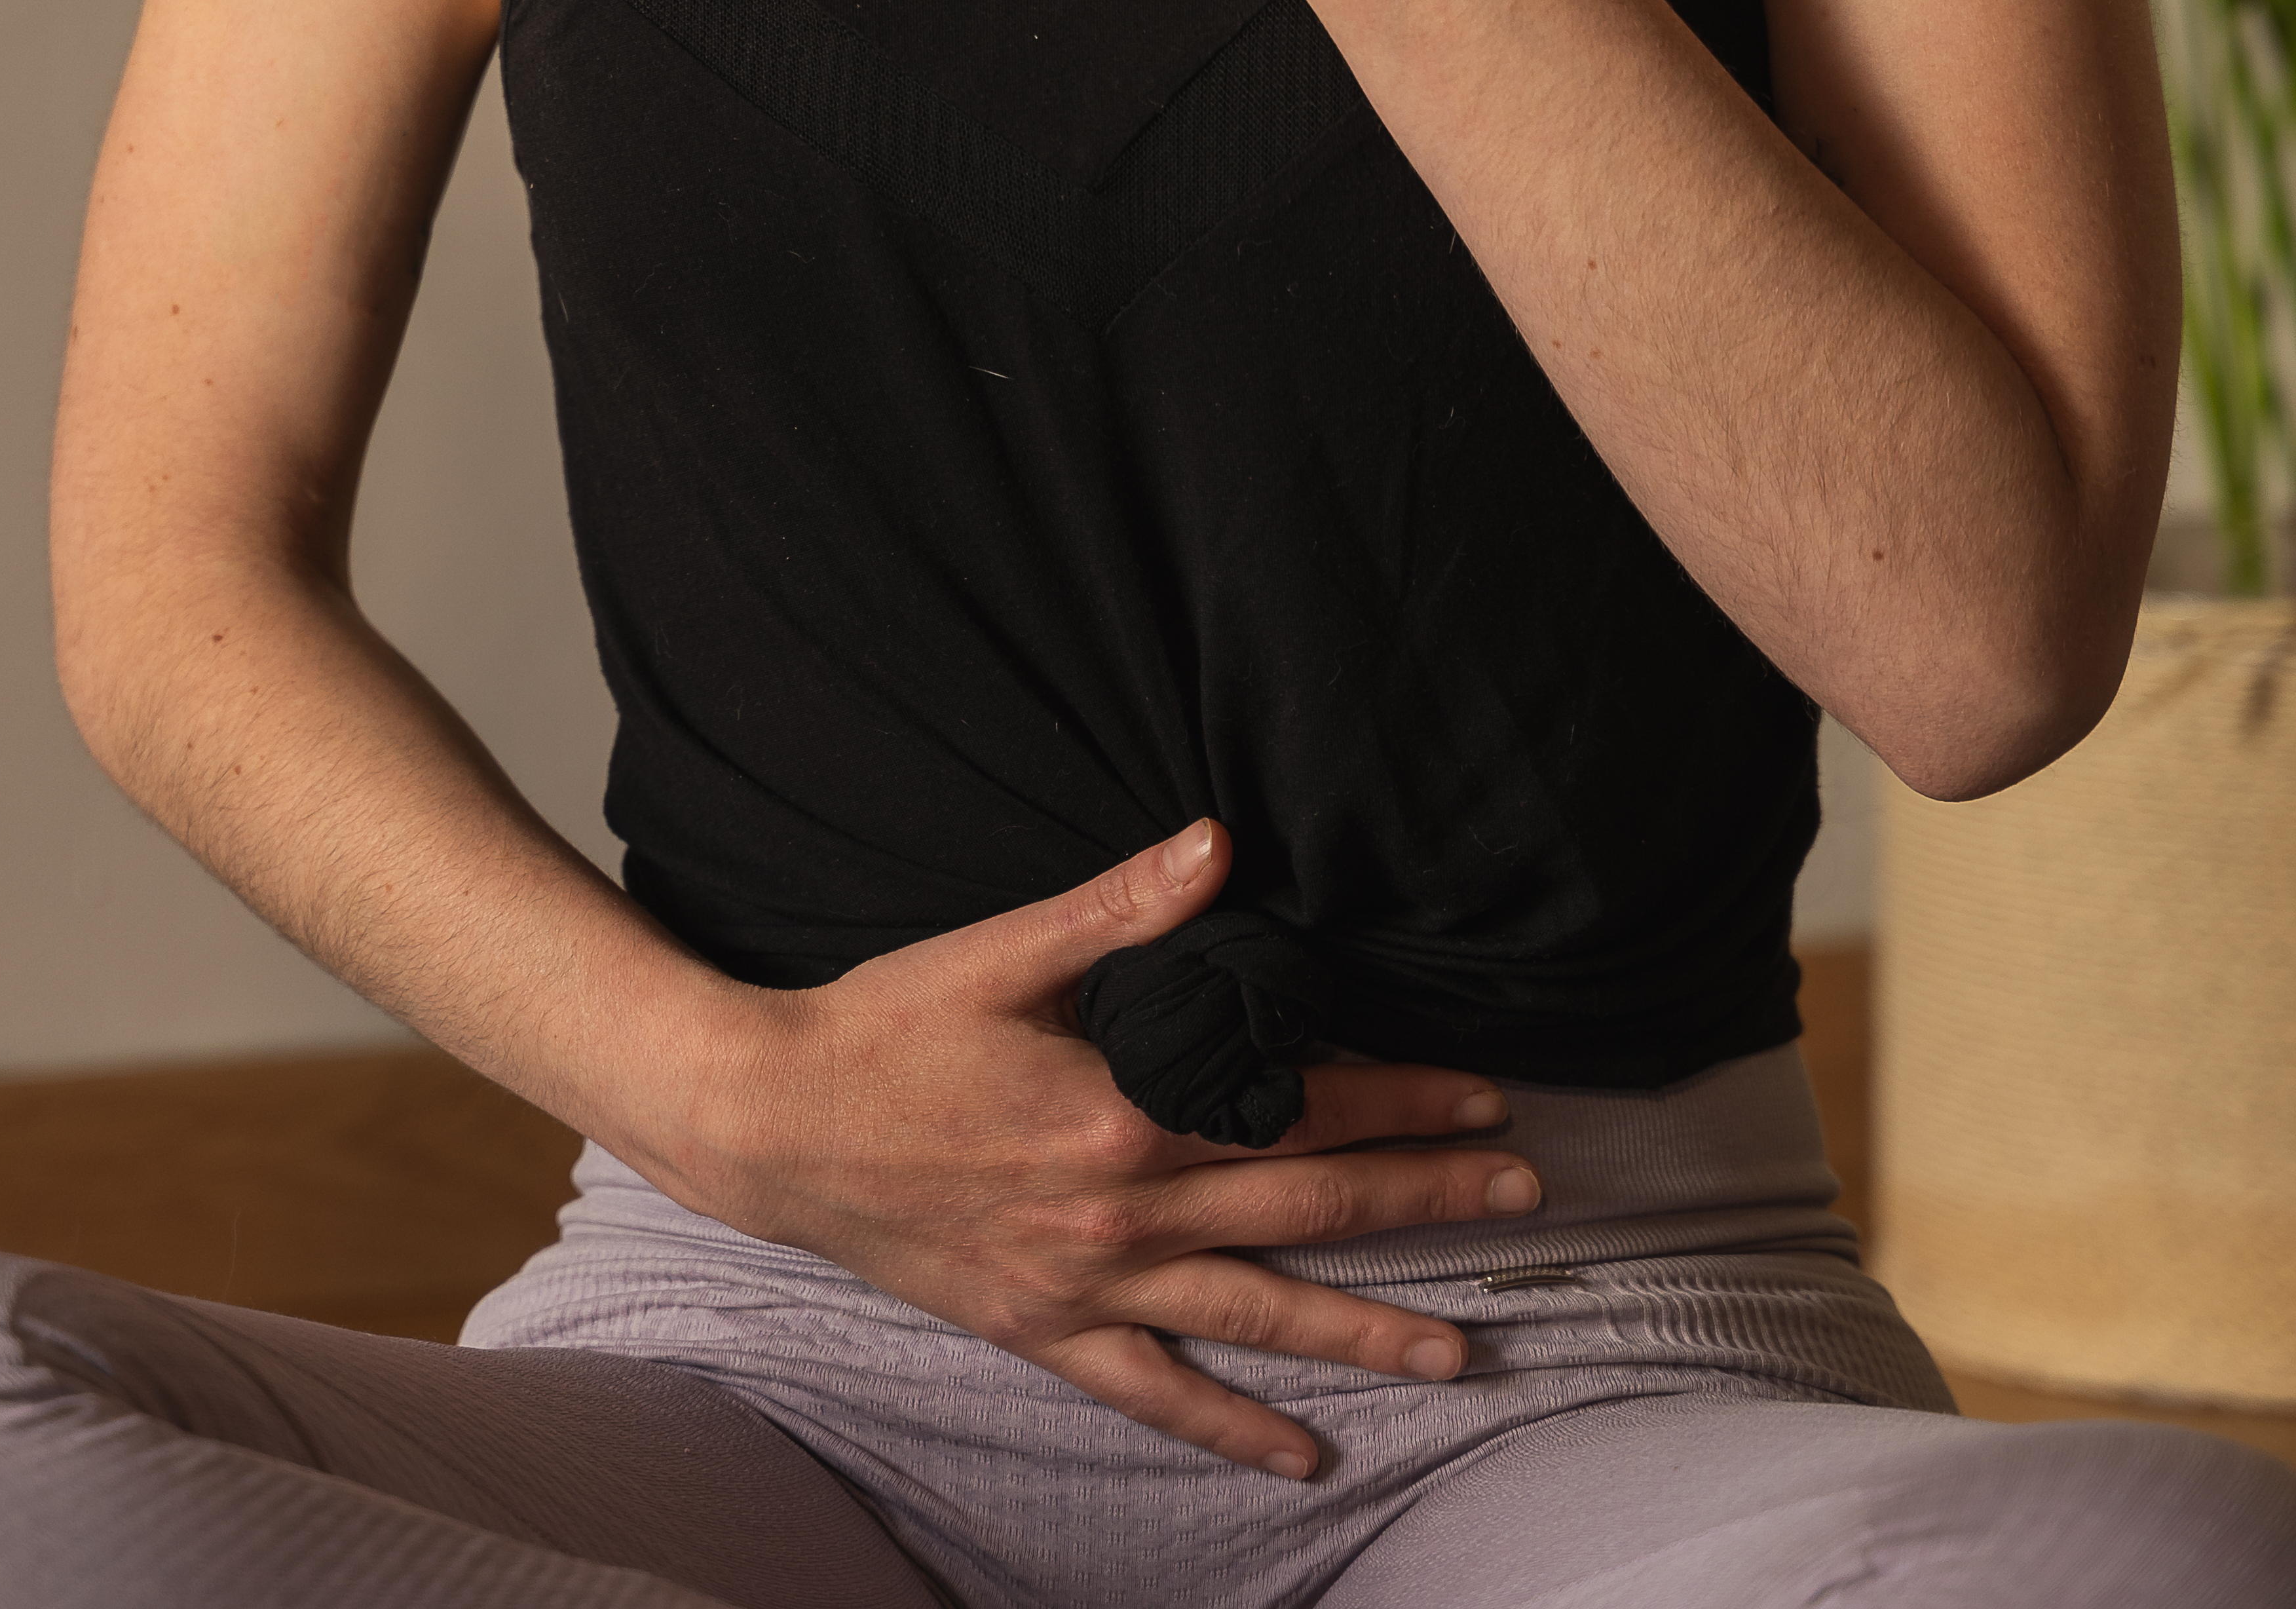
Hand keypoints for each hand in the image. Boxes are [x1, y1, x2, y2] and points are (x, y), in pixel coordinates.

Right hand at [628, 820, 1543, 1480]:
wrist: (771, 1123)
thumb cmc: (886, 1025)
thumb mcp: (1001, 951)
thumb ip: (1121, 907)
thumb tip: (1218, 842)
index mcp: (1121, 1110)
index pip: (1297, 1103)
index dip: (1400, 1100)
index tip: (1485, 1100)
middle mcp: (1118, 1211)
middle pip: (1303, 1205)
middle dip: (1424, 1202)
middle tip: (1524, 1199)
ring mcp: (1083, 1282)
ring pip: (1254, 1312)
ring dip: (1364, 1331)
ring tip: (1463, 1353)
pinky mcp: (1042, 1328)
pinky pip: (1153, 1389)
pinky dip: (1229, 1424)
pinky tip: (1302, 1453)